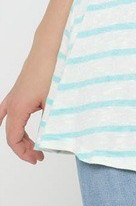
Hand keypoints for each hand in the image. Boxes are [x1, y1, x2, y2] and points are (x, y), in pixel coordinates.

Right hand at [0, 46, 55, 163]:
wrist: (51, 46)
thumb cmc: (53, 70)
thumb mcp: (55, 101)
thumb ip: (51, 123)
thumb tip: (54, 139)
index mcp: (18, 108)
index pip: (13, 139)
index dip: (23, 153)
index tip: (38, 158)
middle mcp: (12, 102)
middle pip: (11, 133)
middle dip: (23, 147)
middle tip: (38, 156)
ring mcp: (15, 95)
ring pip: (11, 122)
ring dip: (20, 135)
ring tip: (34, 144)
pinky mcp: (21, 89)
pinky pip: (10, 110)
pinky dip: (13, 121)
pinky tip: (18, 124)